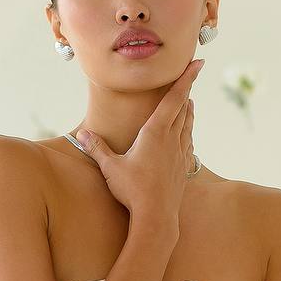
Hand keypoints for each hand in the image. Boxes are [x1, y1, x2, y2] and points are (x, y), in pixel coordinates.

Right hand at [73, 57, 202, 229]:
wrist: (157, 218)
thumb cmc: (133, 191)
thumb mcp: (111, 167)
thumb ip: (97, 148)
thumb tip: (81, 134)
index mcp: (156, 132)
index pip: (174, 98)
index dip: (186, 78)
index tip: (198, 62)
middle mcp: (172, 140)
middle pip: (183, 108)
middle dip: (186, 91)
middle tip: (191, 76)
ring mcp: (180, 155)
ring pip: (188, 126)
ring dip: (188, 112)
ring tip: (189, 104)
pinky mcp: (182, 169)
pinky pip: (188, 145)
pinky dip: (188, 134)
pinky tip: (186, 137)